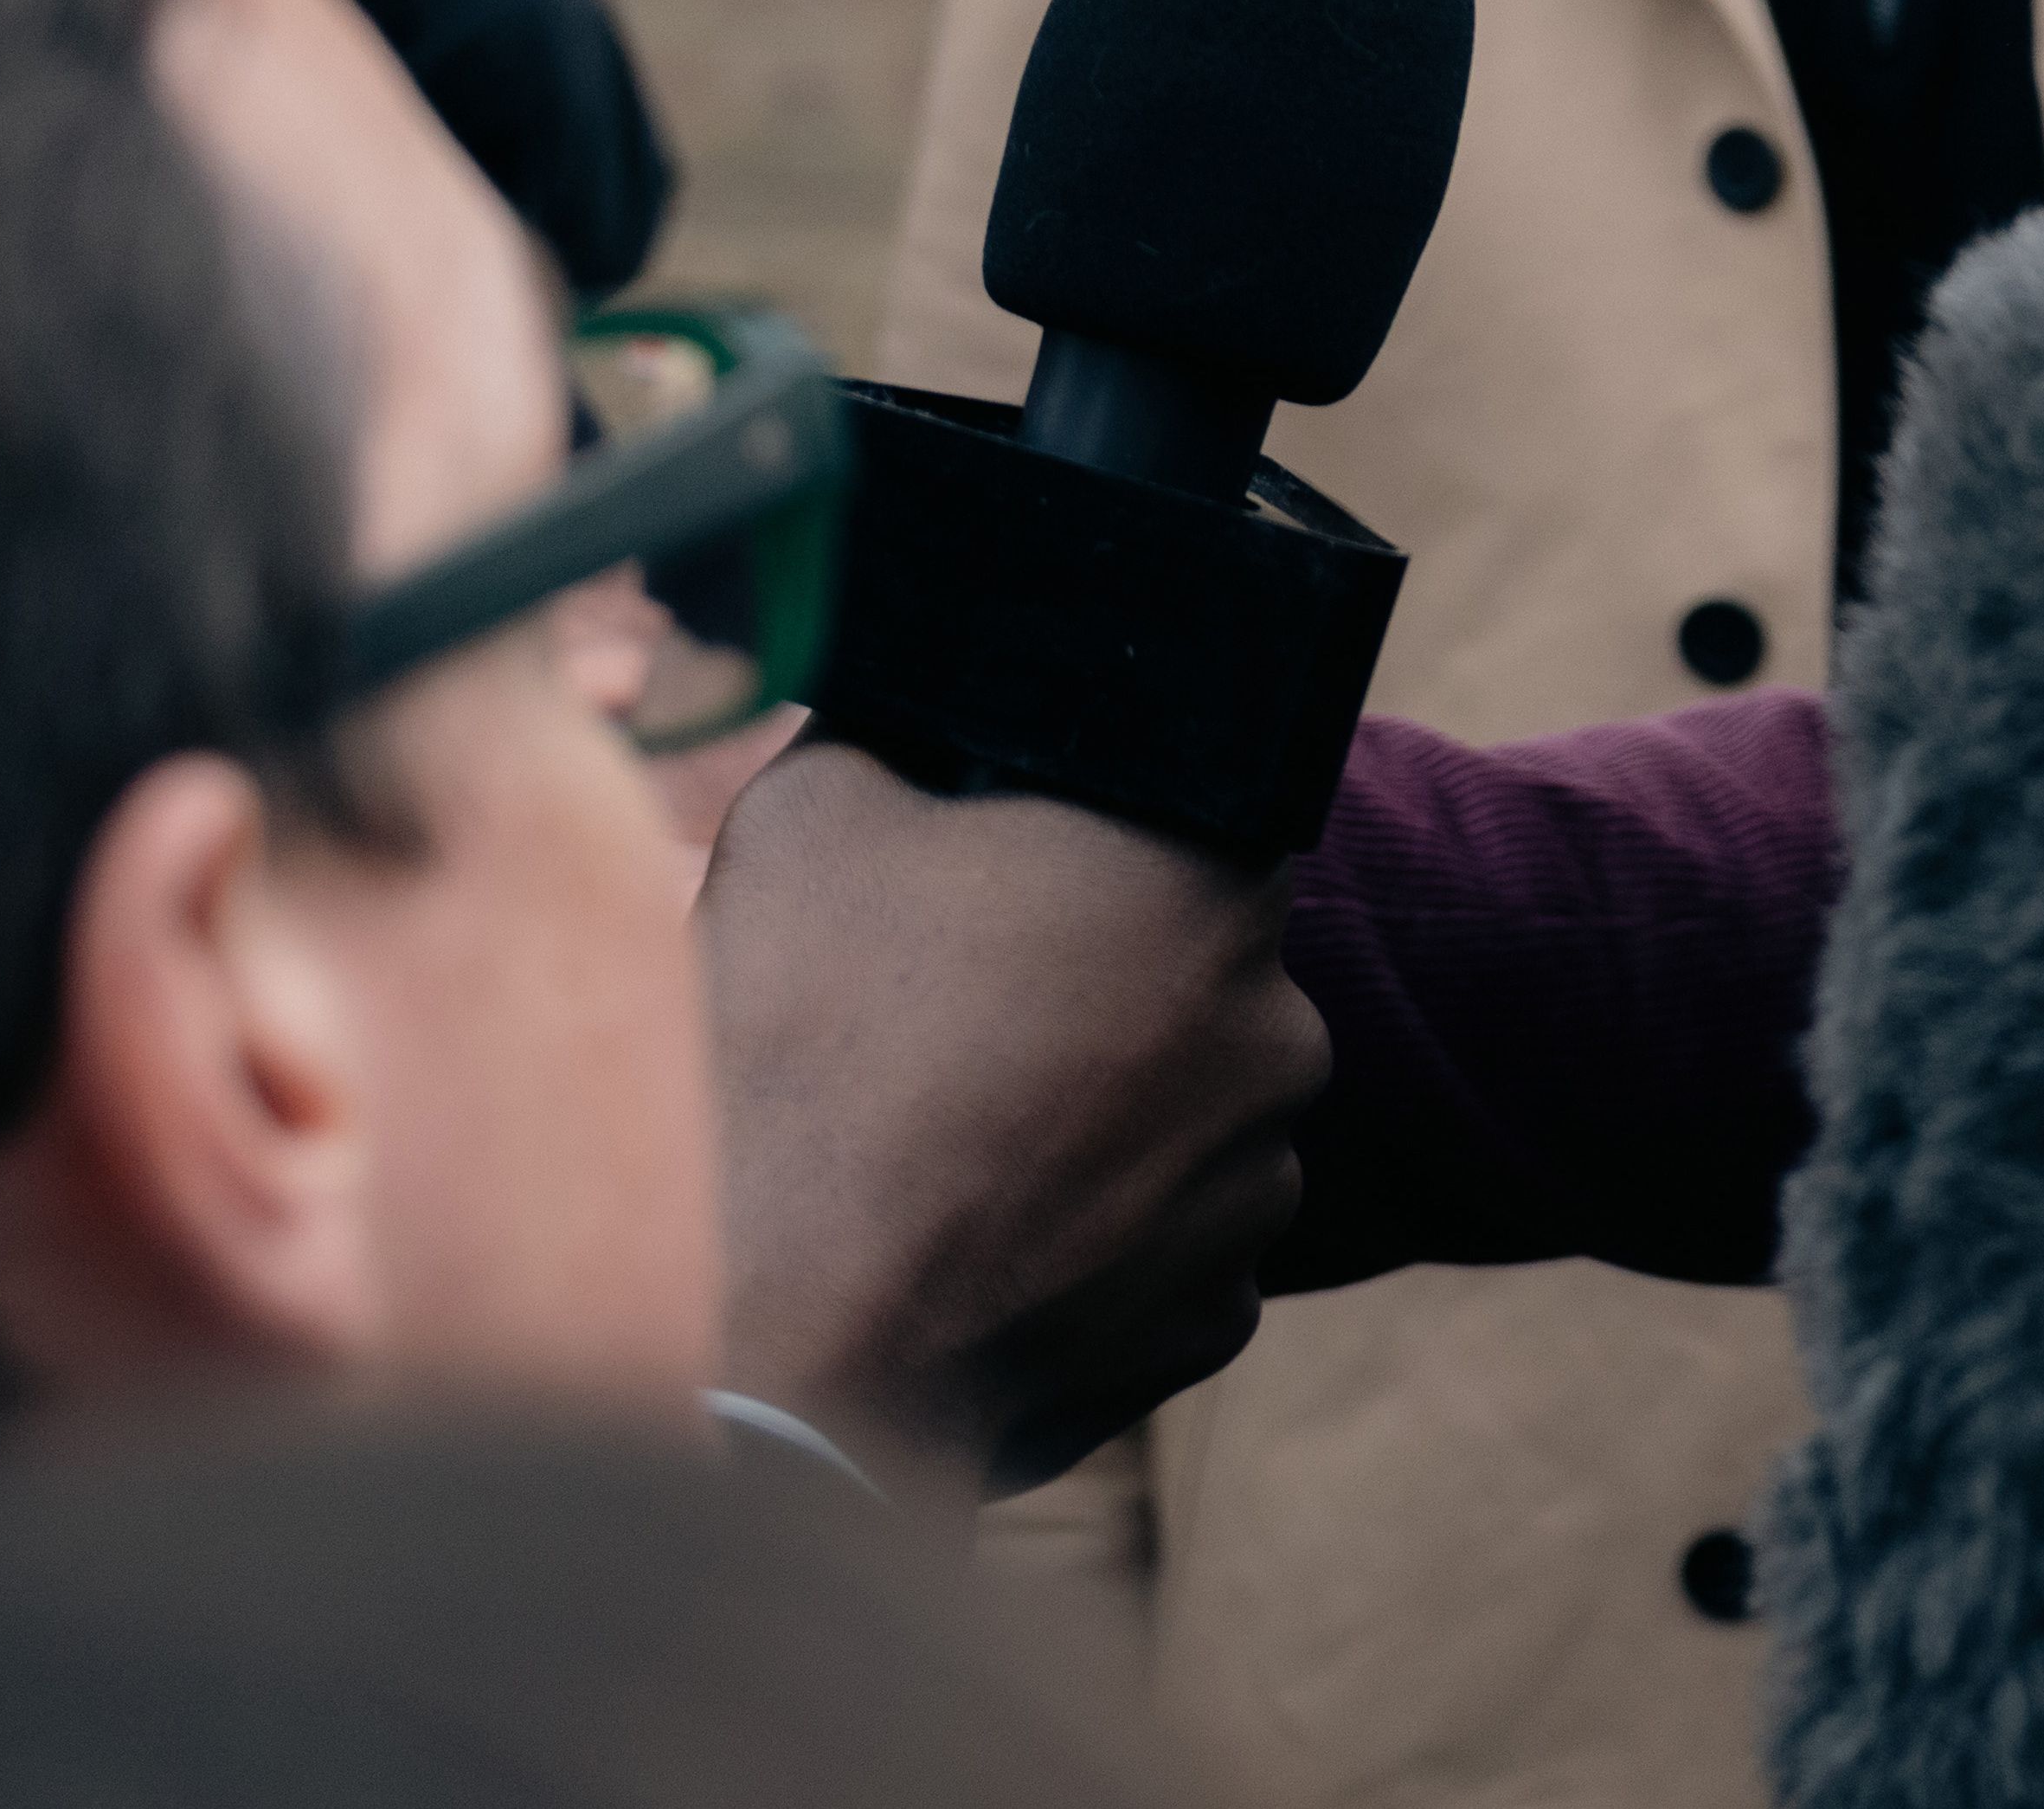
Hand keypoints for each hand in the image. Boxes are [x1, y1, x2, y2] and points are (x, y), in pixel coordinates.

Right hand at [699, 738, 1326, 1503]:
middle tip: (958, 1020)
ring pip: (1183, 1117)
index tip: (1019, 880)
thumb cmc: (797, 1056)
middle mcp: (1278, 1031)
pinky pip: (1165, 1246)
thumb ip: (899, 734)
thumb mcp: (813, 817)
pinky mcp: (1216, 1315)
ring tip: (951, 1147)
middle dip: (1096, 989)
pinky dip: (1089, 1243)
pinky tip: (979, 1245)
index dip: (1102, 845)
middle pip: (1191, 976)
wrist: (765, 1333)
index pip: (1199, 820)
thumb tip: (918, 710)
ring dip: (1098, 1121)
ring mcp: (1258, 1187)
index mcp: (1211, 884)